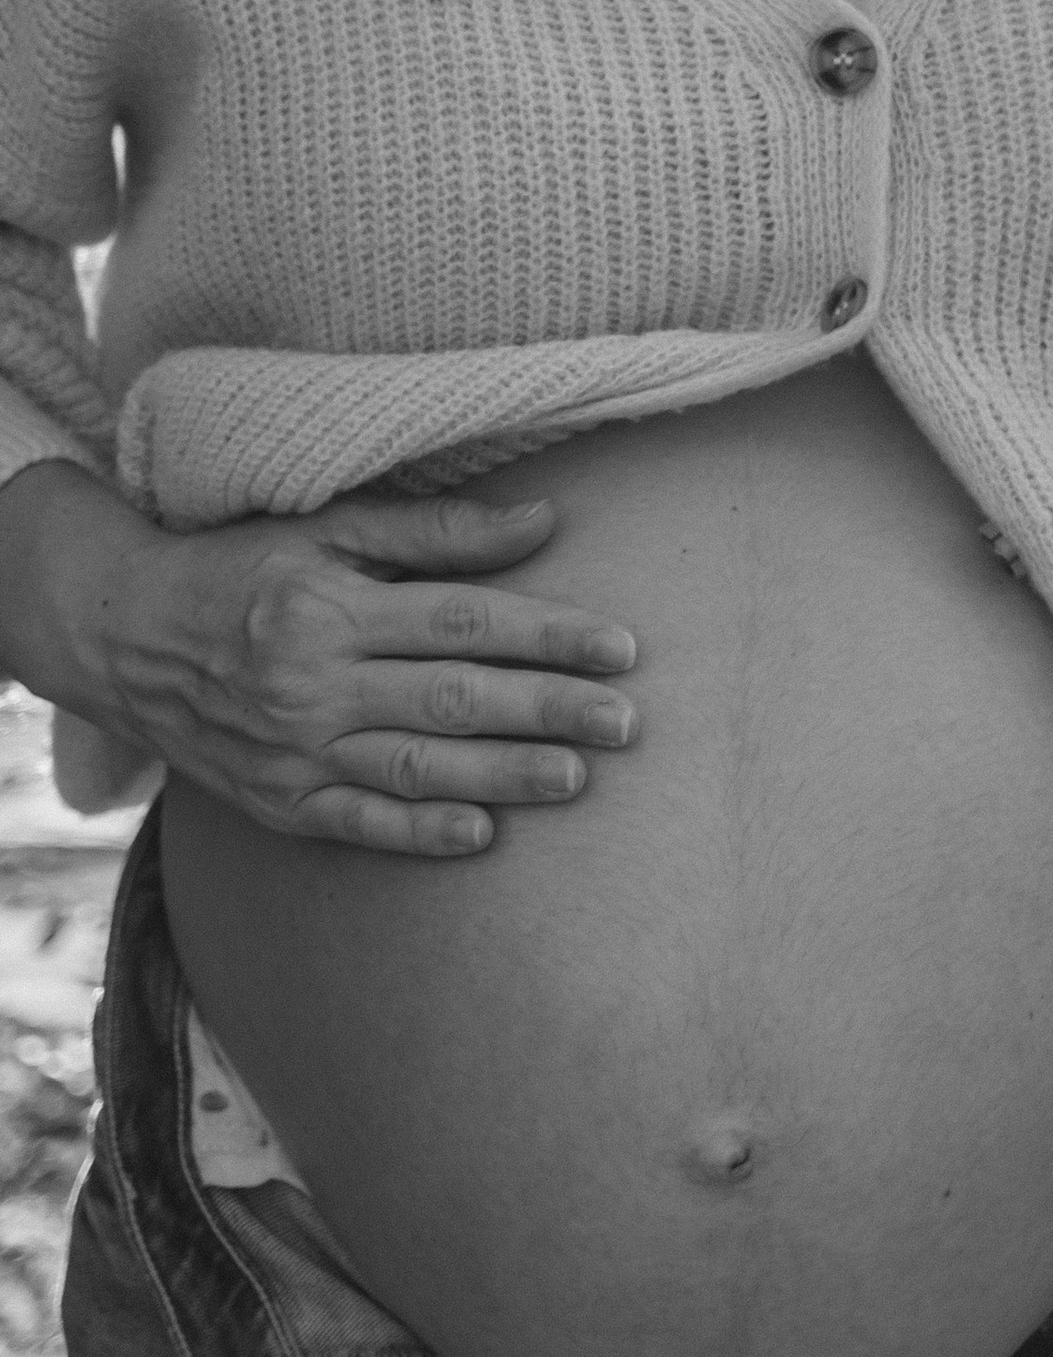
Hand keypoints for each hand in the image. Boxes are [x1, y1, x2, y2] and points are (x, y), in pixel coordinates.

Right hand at [9, 468, 638, 857]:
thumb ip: (435, 532)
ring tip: (578, 777)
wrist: (121, 634)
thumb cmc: (240, 568)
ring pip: (416, 766)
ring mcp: (292, 750)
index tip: (621, 648)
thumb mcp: (328, 528)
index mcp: (330, 607)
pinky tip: (482, 834)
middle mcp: (312, 683)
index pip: (464, 621)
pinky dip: (419, 832)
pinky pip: (357, 823)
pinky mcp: (276, 801)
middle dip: (547, 710)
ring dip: (503, 775)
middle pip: (453, 697)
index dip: (548, 634)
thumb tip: (544, 522)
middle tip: (627, 722)